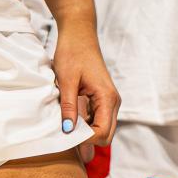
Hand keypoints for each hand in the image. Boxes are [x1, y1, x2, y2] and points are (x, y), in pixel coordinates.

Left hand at [54, 28, 119, 146]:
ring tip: (64, 128)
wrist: (79, 35)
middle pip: (106, 135)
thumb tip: (68, 131)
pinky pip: (97, 120)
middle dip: (87, 142)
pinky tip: (69, 120)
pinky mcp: (102, 100)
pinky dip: (85, 125)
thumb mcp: (66, 80)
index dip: (85, 140)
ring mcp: (108, 101)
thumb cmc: (73, 53)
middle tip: (64, 138)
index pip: (103, 132)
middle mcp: (113, 102)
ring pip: (102, 129)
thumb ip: (69, 106)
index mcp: (108, 97)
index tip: (65, 138)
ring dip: (85, 134)